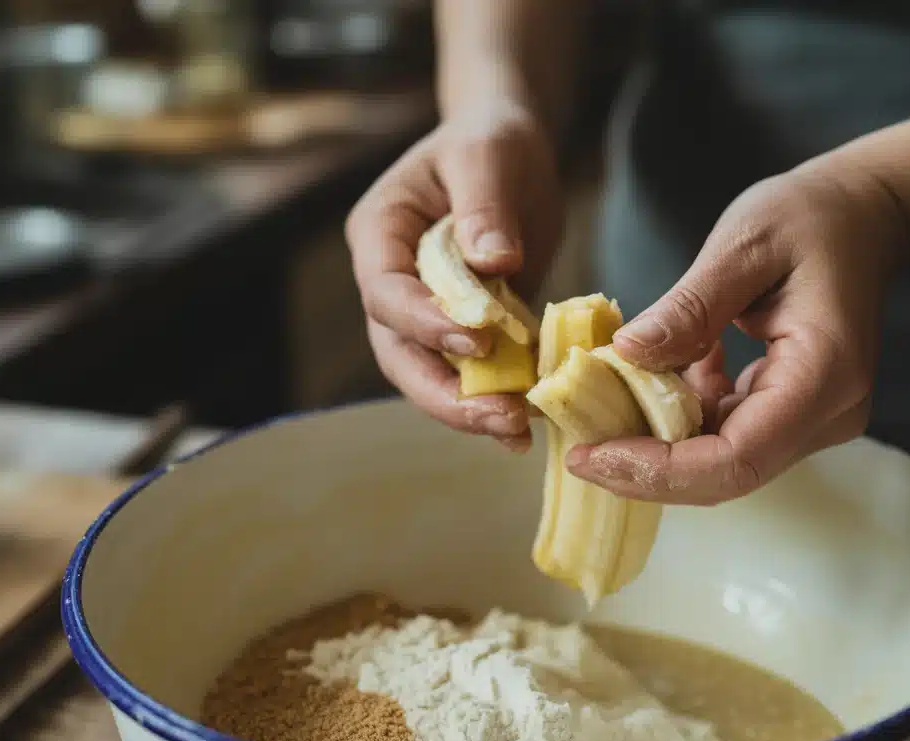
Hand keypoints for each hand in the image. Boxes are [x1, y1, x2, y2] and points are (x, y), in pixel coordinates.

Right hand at [346, 106, 560, 451]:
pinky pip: (470, 375)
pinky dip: (495, 399)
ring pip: (429, 376)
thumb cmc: (490, 140)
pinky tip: (529, 423)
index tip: (477, 342)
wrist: (510, 150)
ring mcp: (424, 312)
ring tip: (517, 431)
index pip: (386, 292)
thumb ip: (484, 206)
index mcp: (380, 234)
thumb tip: (491, 262)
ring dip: (469, 408)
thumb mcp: (489, 155)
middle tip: (500, 418)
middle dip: (444, 393)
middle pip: (399, 353)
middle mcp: (392, 281)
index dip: (424, 323)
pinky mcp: (464, 331)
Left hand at [566, 164, 909, 504]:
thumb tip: (624, 355)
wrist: (863, 216)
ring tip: (599, 415)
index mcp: (823, 375)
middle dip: (647, 471)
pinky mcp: (793, 413)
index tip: (592, 455)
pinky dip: (680, 419)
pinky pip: (727, 436)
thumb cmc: (811, 217)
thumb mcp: (744, 245)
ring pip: (722, 463)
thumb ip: (688, 307)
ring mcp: (814, 420)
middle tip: (578, 451)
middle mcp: (827, 414)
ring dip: (657, 447)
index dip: (660, 470)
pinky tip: (654, 379)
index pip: (738, 458)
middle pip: (727, 474)